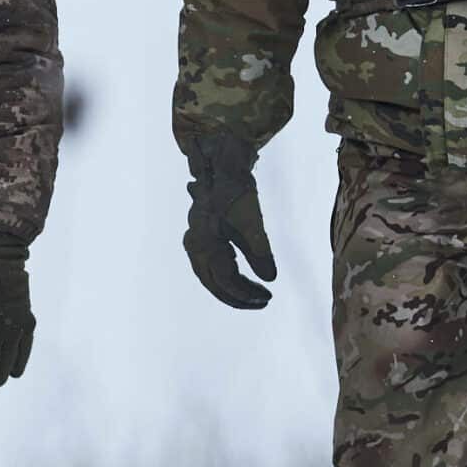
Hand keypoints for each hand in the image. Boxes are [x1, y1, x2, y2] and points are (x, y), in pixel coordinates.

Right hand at [183, 135, 275, 309]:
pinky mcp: (202, 237)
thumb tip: (270, 278)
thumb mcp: (252, 223)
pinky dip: (228, 275)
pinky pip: (212, 265)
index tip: (267, 297)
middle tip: (262, 302)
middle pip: (214, 283)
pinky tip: (244, 278)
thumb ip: (260, 252)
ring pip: (211, 276)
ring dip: (233, 288)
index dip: (246, 293)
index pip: (224, 280)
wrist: (223, 164)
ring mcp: (196, 242)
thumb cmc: (236, 192)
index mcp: (204, 244)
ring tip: (256, 294)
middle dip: (238, 296)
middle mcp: (195, 246)